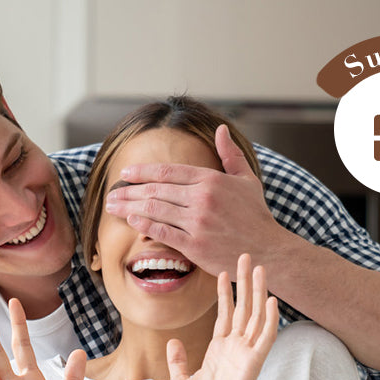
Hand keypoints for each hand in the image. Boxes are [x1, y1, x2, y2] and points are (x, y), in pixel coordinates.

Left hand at [105, 125, 288, 275]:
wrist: (267, 250)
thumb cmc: (256, 216)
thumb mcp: (247, 180)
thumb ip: (231, 155)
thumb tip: (221, 130)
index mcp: (211, 180)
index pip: (168, 172)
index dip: (142, 172)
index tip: (125, 173)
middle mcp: (202, 198)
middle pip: (156, 190)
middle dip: (129, 191)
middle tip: (111, 193)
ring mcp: (198, 222)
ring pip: (155, 209)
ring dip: (129, 207)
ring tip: (112, 206)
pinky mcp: (195, 245)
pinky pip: (163, 232)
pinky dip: (144, 224)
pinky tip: (131, 220)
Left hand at [167, 256, 278, 379]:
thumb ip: (178, 361)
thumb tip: (174, 342)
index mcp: (218, 352)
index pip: (225, 316)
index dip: (225, 293)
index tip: (223, 271)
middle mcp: (234, 350)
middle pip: (243, 309)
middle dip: (244, 283)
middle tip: (247, 256)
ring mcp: (245, 356)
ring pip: (255, 317)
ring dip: (258, 292)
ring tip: (260, 267)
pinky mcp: (252, 365)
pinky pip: (265, 338)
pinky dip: (269, 319)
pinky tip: (271, 299)